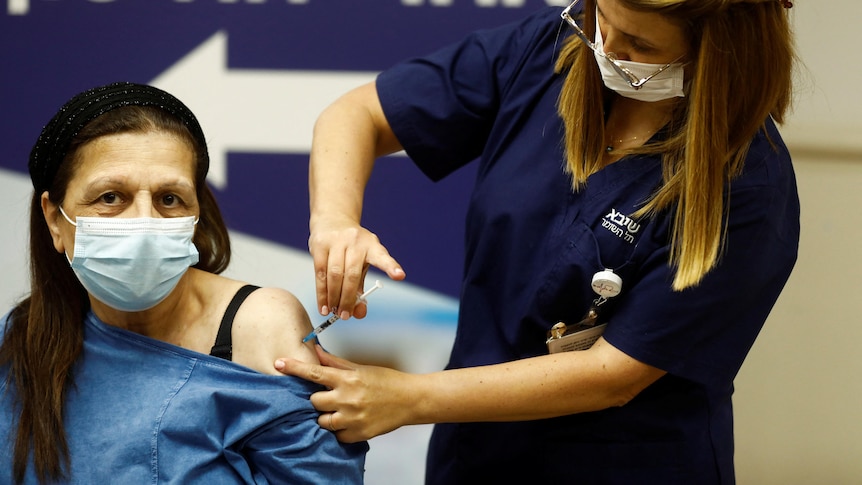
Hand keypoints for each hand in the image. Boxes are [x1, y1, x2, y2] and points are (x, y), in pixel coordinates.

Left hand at [274, 345, 415, 442]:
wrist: (410, 400)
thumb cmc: (386, 382)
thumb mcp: (361, 369)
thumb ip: (336, 363)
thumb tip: (316, 352)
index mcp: (348, 379)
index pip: (314, 373)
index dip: (294, 368)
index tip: (279, 364)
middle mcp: (348, 399)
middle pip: (313, 401)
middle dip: (317, 399)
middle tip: (329, 397)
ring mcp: (353, 418)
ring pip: (322, 421)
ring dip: (326, 416)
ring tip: (339, 410)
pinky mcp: (358, 434)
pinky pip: (336, 435)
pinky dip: (339, 429)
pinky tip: (349, 421)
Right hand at [308, 216, 404, 319]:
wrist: (332, 222)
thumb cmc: (351, 249)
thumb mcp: (361, 264)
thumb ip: (361, 289)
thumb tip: (358, 313)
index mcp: (372, 246)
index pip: (382, 257)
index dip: (391, 267)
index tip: (400, 275)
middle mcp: (356, 241)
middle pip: (352, 275)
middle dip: (347, 299)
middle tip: (345, 315)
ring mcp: (338, 241)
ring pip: (334, 275)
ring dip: (333, 297)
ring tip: (333, 312)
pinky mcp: (321, 244)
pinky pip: (320, 273)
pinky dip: (321, 292)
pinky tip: (323, 305)